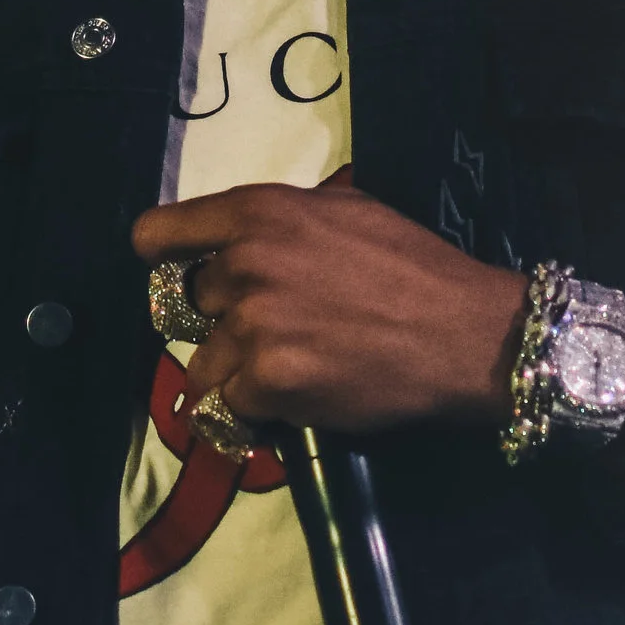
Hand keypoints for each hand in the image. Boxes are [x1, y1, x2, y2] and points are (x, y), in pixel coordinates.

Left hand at [131, 179, 526, 440]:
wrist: (467, 336)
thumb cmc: (414, 267)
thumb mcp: (345, 210)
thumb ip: (283, 220)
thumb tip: (242, 235)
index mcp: (258, 212)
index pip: (156, 234)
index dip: (164, 258)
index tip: (182, 276)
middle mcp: (244, 264)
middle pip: (187, 306)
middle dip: (222, 321)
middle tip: (271, 333)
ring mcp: (252, 326)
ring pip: (202, 364)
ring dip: (234, 375)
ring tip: (285, 375)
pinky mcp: (267, 383)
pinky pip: (228, 407)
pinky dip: (252, 413)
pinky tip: (291, 404)